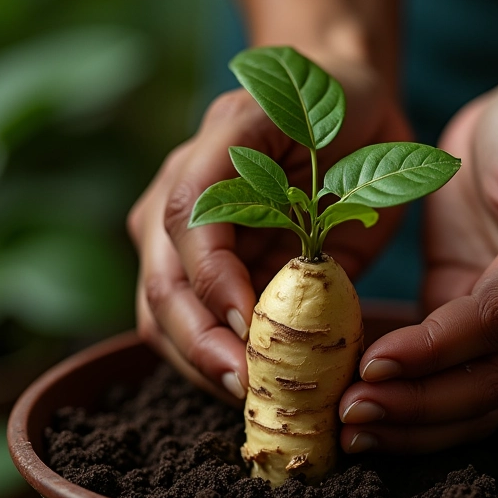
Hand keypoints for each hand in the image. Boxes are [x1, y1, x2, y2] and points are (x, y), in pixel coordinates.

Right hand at [127, 54, 411, 403]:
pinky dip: (210, 359)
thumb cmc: (337, 113)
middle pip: (162, 283)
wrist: (331, 102)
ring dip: (200, 362)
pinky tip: (248, 379)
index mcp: (207, 154)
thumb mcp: (332, 134)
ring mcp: (173, 234)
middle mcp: (174, 196)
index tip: (256, 329)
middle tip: (250, 386)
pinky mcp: (191, 265)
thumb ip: (305, 193)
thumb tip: (294, 294)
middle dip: (202, 343)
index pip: (187, 223)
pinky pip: (184, 322)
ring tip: (250, 396)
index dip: (216, 282)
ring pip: (159, 314)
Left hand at [339, 80, 497, 452]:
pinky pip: (459, 381)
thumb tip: (441, 328)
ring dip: (414, 424)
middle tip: (349, 416)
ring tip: (353, 431)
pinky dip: (417, 402)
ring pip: (478, 403)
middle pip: (492, 385)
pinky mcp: (485, 325)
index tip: (370, 365)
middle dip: (418, 408)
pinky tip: (373, 407)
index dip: (436, 351)